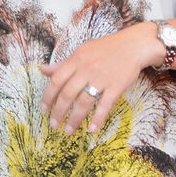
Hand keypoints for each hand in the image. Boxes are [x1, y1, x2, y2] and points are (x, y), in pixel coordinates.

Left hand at [39, 22, 162, 133]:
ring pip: (84, 102)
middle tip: (53, 125)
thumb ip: (62, 64)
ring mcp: (102, 78)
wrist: (133, 46)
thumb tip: (42, 70)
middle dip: (58, 112)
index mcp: (76, 60)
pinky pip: (105, 105)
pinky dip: (98, 118)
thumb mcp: (81, 52)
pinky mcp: (116, 86)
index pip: (56, 80)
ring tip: (68, 131)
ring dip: (75, 119)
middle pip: (68, 93)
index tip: (43, 109)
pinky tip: (92, 129)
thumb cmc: (105, 49)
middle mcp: (87, 69)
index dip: (48, 96)